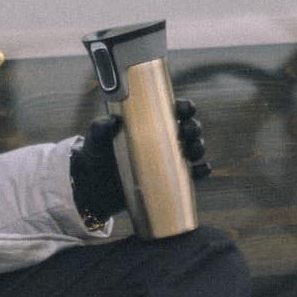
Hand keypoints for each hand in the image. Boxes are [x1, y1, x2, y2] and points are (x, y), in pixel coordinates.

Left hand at [70, 98, 211, 223]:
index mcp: (149, 122)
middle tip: (186, 132)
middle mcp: (162, 138)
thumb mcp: (95, 140)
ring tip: (192, 151)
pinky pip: (192, 175)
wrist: (94, 188)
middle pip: (188, 128)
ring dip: (199, 147)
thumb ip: (99, 129)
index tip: (185, 109)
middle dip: (193, 128)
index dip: (184, 107)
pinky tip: (203, 169)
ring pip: (193, 148)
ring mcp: (167, 159)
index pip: (173, 110)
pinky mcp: (169, 179)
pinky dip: (201, 171)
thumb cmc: (96, 156)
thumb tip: (110, 122)